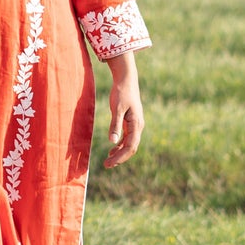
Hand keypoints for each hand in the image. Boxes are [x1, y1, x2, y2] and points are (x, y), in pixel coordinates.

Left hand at [102, 54, 143, 169]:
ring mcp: (135, 125)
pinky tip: (112, 149)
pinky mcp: (130, 122)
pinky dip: (120, 145)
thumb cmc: (121, 92)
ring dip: (119, 153)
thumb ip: (115, 124)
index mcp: (136, 124)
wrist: (126, 79)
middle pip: (131, 148)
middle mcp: (138, 127)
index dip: (120, 157)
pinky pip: (127, 138)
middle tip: (106, 165)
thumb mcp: (117, 108)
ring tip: (108, 161)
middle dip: (120, 158)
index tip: (109, 163)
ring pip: (129, 144)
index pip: (130, 147)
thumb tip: (112, 141)